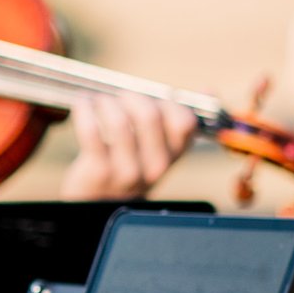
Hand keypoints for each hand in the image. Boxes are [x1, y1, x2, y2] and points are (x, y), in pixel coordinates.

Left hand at [61, 93, 195, 198]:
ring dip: (107, 102)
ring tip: (100, 101)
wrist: (98, 203)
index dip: (169, 103)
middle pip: (150, 116)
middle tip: (122, 96)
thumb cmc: (130, 165)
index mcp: (174, 156)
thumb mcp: (160, 148)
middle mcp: (156, 167)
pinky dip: (85, 110)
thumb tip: (209, 89)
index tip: (155, 97)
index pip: (185, 123)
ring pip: (120, 122)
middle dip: (133, 97)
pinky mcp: (99, 172)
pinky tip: (84, 104)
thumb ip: (180, 119)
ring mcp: (128, 172)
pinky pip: (91, 132)